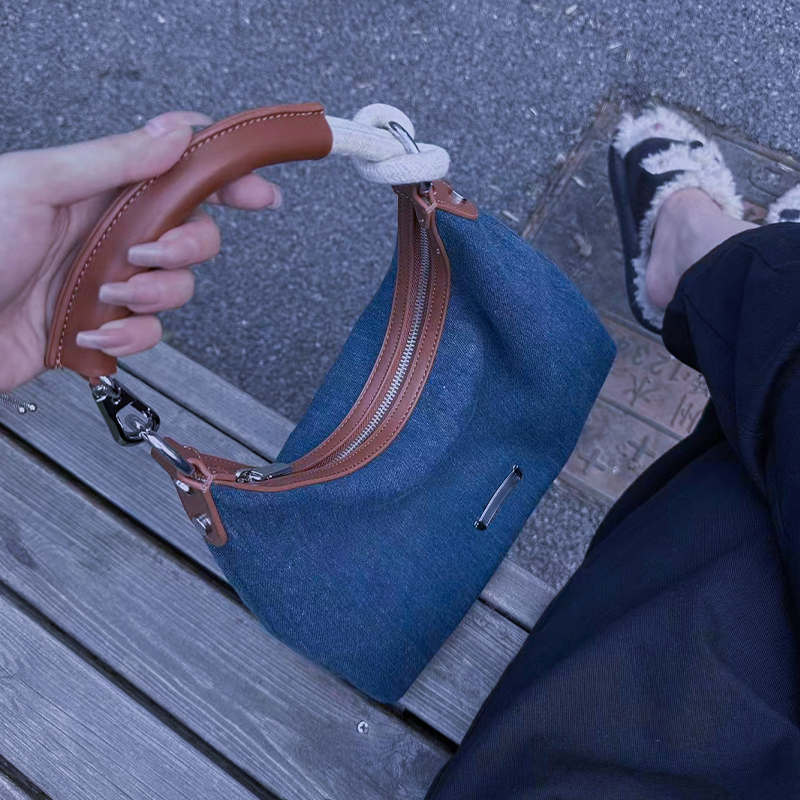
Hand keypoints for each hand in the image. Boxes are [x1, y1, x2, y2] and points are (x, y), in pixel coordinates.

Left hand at [0, 110, 282, 392]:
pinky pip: (148, 335)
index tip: (259, 188)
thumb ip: (112, 160)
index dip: (223, 175)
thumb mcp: (36, 187)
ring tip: (103, 294)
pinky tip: (92, 332)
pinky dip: (128, 339)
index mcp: (96, 189)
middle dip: (182, 248)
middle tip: (144, 252)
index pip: (177, 171)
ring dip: (148, 296)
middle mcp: (108, 233)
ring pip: (177, 288)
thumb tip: (174, 133)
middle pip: (193, 234)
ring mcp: (107, 281)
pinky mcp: (101, 328)